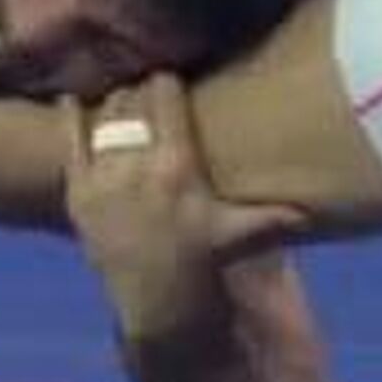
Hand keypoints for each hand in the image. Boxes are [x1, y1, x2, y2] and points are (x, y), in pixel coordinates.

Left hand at [60, 76, 303, 337]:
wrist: (157, 303)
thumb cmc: (203, 262)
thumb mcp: (239, 232)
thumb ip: (272, 212)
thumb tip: (312, 207)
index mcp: (177, 165)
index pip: (166, 96)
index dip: (167, 80)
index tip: (171, 78)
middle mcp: (137, 165)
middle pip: (131, 101)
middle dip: (140, 91)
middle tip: (147, 91)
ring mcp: (102, 178)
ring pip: (103, 115)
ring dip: (113, 103)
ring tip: (122, 100)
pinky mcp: (78, 192)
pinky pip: (69, 140)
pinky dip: (71, 115)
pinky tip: (73, 99)